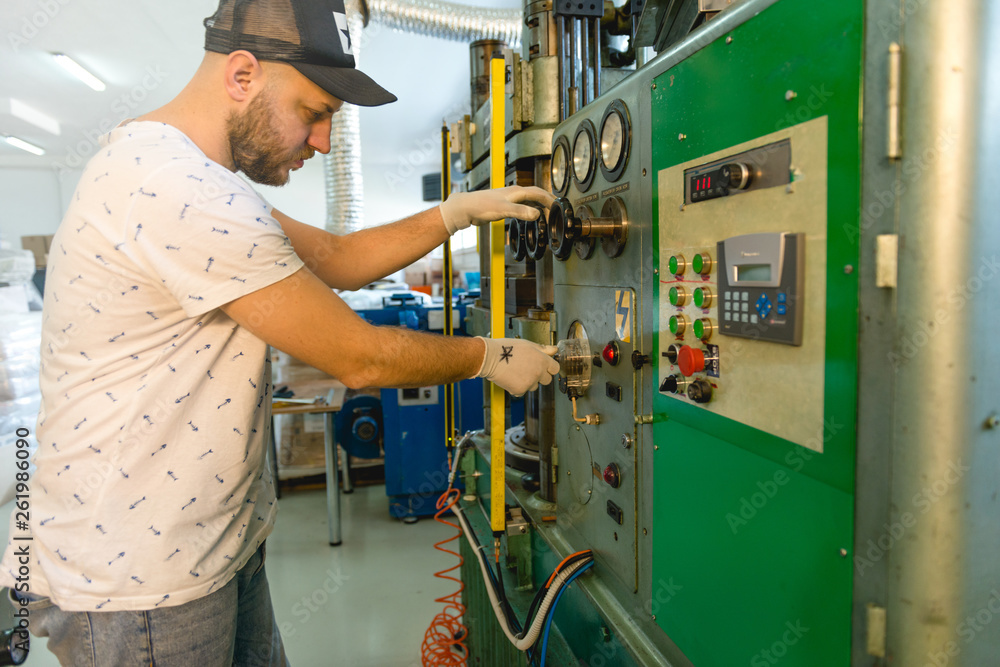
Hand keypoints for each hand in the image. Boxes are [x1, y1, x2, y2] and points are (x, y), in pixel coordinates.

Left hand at [439, 186, 555, 234]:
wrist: (466, 208)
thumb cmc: (482, 206)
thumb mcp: (504, 210)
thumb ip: (521, 212)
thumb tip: (537, 214)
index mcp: (517, 191)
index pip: (539, 193)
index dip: (550, 200)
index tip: (559, 208)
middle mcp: (515, 193)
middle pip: (536, 195)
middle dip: (548, 202)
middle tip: (556, 212)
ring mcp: (510, 199)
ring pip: (530, 200)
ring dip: (539, 206)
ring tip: (547, 214)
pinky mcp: (504, 205)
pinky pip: (522, 206)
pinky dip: (530, 210)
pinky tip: (530, 216)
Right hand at [475, 337, 559, 396]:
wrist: (490, 358)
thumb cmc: (507, 348)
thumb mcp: (527, 344)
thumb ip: (543, 349)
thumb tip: (554, 350)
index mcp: (542, 360)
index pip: (555, 369)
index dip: (550, 367)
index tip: (545, 367)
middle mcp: (538, 372)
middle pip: (547, 380)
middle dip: (541, 376)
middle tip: (528, 369)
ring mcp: (529, 382)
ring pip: (534, 386)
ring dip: (529, 382)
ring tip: (517, 371)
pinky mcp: (520, 390)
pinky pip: (522, 391)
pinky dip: (518, 387)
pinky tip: (511, 377)